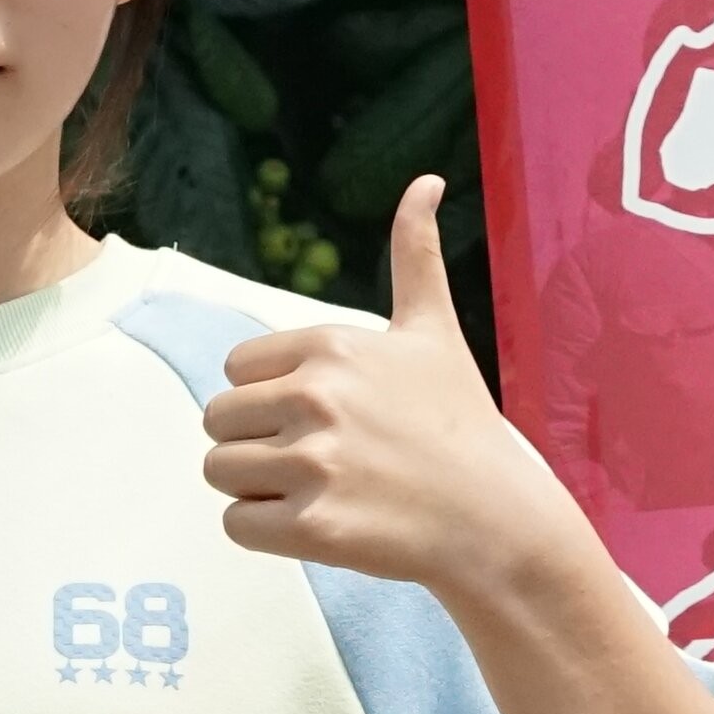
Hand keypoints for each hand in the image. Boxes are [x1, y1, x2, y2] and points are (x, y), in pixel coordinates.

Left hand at [196, 178, 584, 603]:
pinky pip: (235, 525)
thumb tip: (427, 180)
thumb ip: (414, 255)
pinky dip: (265, 532)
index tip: (324, 415)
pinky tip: (320, 524)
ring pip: (219, 472)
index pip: (236, 369)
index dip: (270, 397)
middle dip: (256, 443)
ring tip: (323, 490)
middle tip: (321, 459)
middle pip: (217, 420)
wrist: (496, 519)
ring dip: (258, 488)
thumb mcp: (434, 332)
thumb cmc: (460, 424)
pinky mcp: (313, 529)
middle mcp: (316, 398)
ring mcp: (313, 465)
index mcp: (330, 346)